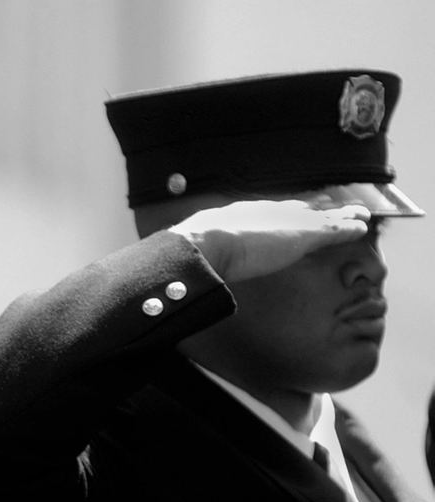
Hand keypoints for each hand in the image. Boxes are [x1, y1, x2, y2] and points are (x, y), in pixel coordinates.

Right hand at [169, 199, 369, 282]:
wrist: (205, 245)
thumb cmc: (199, 250)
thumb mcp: (204, 245)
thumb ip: (205, 246)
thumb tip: (187, 250)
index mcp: (244, 214)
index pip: (273, 210)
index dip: (290, 209)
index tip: (301, 207)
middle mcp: (266, 211)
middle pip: (299, 206)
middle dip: (317, 205)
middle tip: (334, 202)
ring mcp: (284, 222)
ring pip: (319, 214)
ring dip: (340, 213)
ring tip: (358, 213)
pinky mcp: (302, 234)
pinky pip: (331, 229)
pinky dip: (347, 227)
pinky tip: (361, 226)